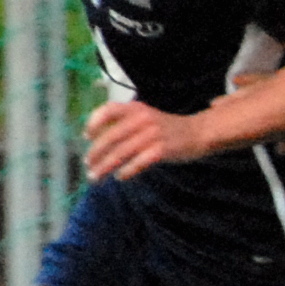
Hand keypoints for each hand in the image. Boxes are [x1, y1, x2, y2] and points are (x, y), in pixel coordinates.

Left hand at [82, 96, 203, 179]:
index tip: (86, 137)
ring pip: (121, 153)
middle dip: (96, 154)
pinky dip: (126, 171)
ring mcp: (153, 134)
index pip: (108, 110)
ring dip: (105, 167)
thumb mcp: (145, 117)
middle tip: (88, 165)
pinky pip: (138, 162)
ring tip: (96, 177)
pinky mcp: (162, 150)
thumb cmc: (166, 128)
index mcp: (136, 108)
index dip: (94, 123)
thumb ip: (124, 123)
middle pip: (111, 137)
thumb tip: (95, 139)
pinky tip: (120, 177)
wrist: (198, 132)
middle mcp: (143, 119)